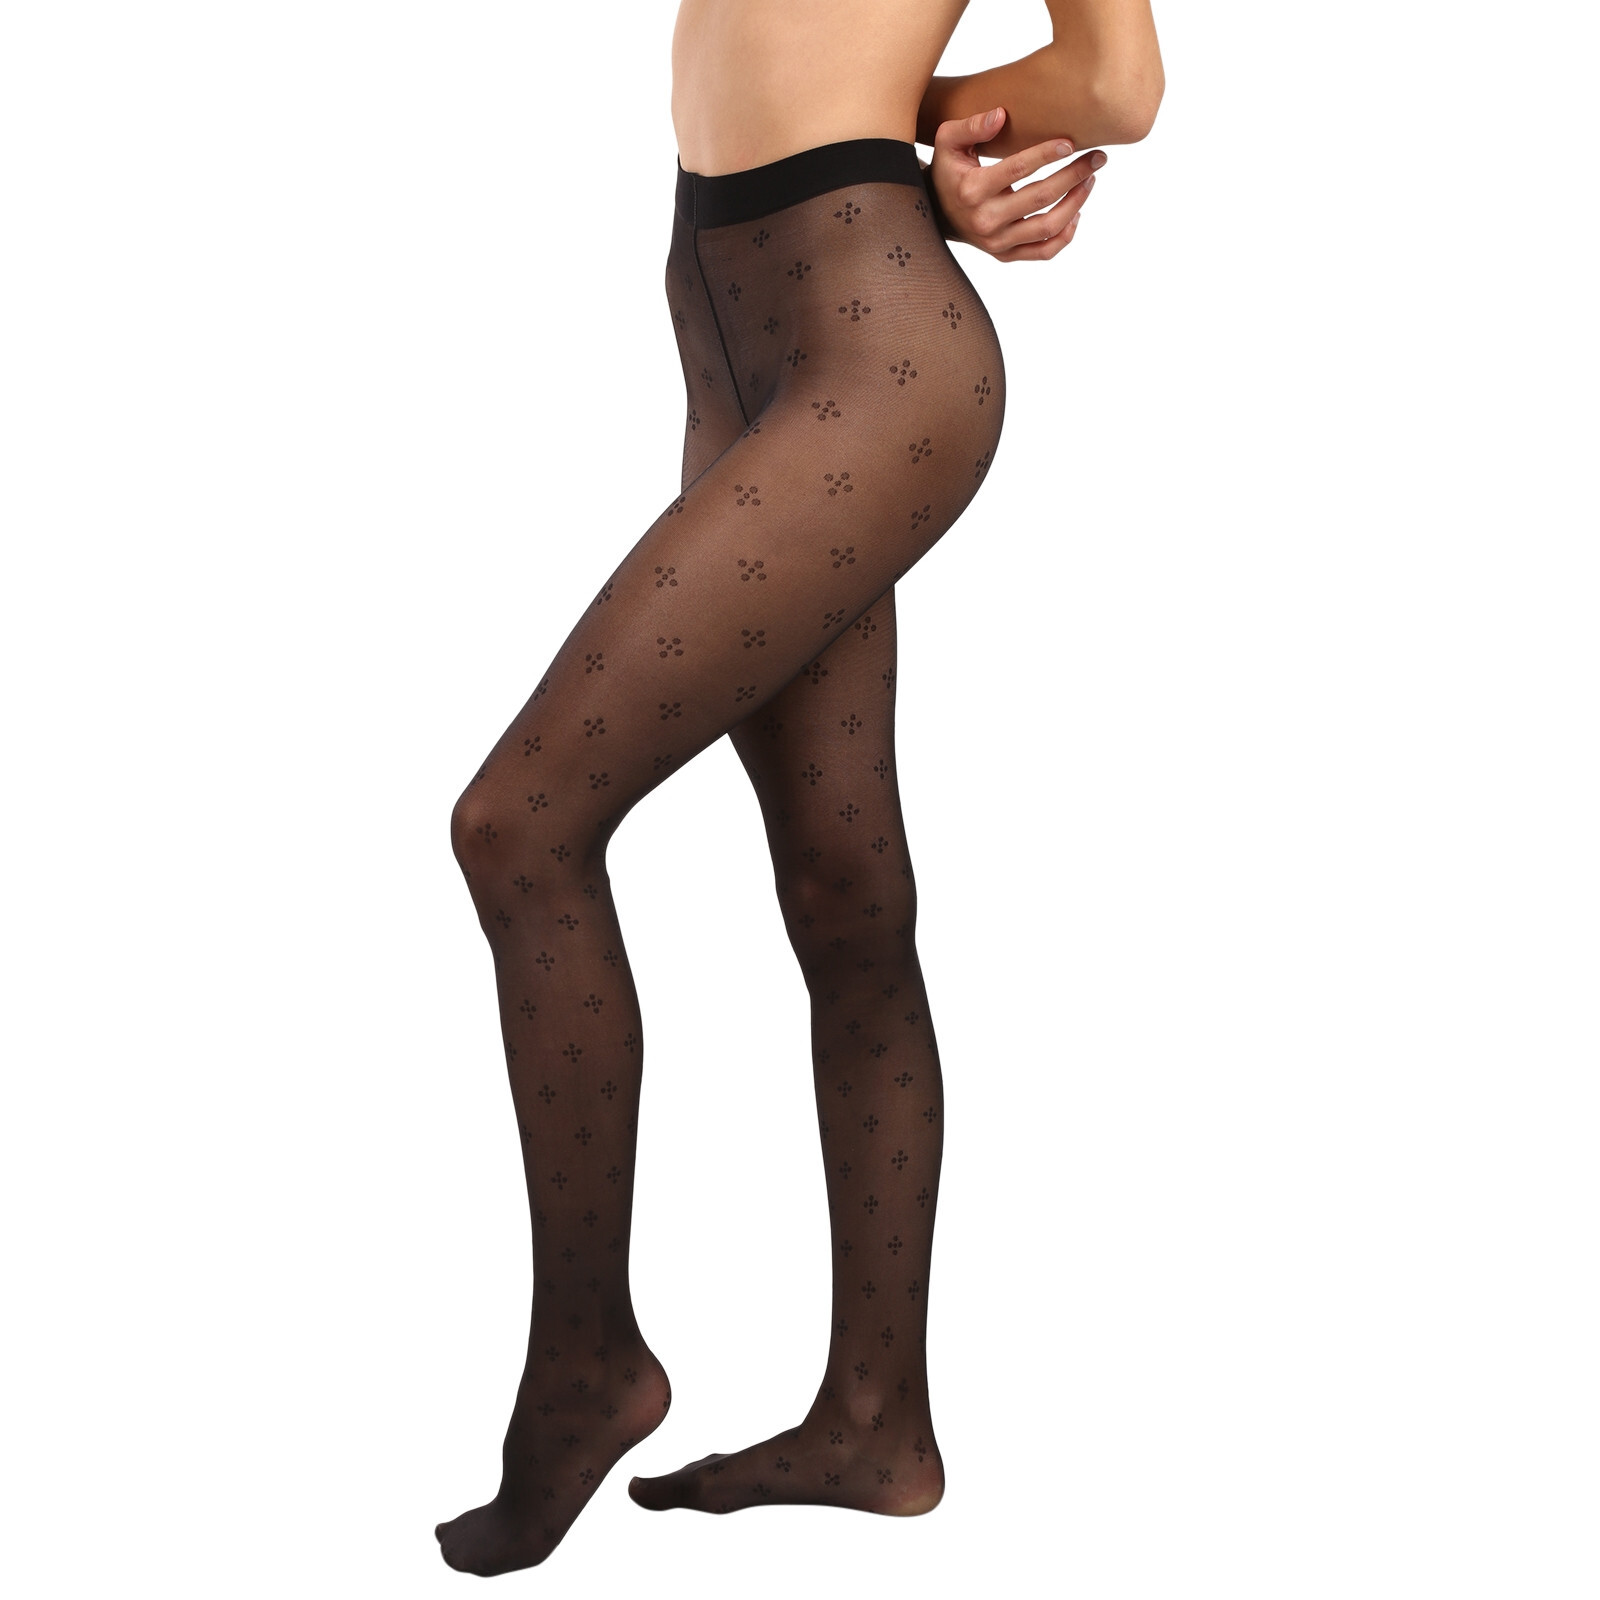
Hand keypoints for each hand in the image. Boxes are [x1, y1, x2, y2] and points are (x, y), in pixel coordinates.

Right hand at [924, 106, 1107, 261]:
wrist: (938, 214)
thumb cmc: (948, 172)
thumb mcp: (947, 143)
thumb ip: (971, 125)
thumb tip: (1002, 114)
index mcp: (972, 190)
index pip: (1017, 170)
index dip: (1046, 155)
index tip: (1071, 143)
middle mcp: (985, 221)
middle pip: (1040, 198)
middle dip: (1073, 175)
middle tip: (1097, 158)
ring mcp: (997, 242)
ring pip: (1047, 227)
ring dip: (1076, 202)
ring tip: (1090, 180)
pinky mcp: (1005, 255)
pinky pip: (1043, 252)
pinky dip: (1065, 235)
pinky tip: (1076, 212)